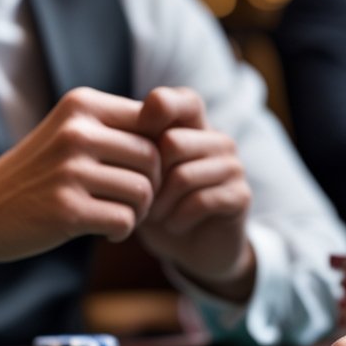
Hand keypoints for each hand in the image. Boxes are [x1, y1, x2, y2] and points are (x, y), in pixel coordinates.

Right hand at [0, 87, 159, 280]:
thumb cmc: (35, 175)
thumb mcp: (70, 135)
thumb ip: (116, 129)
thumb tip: (180, 133)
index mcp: (82, 105)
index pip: (153, 121)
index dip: (160, 153)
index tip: (144, 174)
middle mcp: (77, 131)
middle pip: (154, 158)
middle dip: (153, 187)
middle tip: (133, 203)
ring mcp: (70, 170)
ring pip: (143, 192)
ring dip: (138, 213)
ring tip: (117, 216)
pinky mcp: (66, 209)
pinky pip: (124, 221)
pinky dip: (121, 232)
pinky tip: (104, 232)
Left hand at [134, 87, 255, 301]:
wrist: (190, 244)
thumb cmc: (158, 202)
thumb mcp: (139, 173)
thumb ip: (130, 148)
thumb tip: (105, 134)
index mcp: (192, 124)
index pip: (175, 100)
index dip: (150, 116)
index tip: (129, 146)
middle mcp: (216, 139)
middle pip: (173, 142)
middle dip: (149, 178)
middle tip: (141, 199)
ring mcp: (232, 165)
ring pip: (184, 175)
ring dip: (161, 203)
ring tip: (154, 215)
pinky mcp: (240, 195)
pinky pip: (201, 201)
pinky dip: (178, 218)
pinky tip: (173, 225)